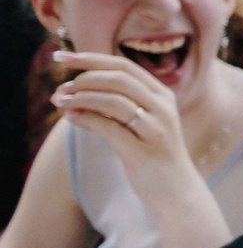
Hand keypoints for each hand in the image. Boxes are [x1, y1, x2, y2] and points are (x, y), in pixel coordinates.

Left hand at [49, 51, 191, 181]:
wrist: (177, 191)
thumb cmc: (152, 154)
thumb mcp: (140, 122)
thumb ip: (115, 103)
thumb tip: (68, 90)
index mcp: (163, 95)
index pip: (124, 66)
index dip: (90, 58)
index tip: (61, 56)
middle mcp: (163, 108)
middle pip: (118, 79)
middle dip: (83, 78)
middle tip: (60, 88)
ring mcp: (156, 129)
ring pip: (113, 101)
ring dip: (80, 98)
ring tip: (59, 102)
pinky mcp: (143, 152)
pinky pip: (109, 128)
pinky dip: (85, 119)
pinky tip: (70, 117)